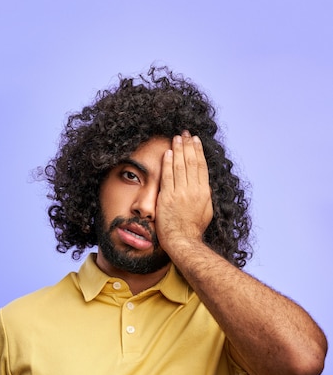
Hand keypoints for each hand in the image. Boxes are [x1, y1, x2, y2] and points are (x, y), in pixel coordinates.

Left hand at [156, 131, 212, 254]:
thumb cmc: (193, 229)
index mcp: (204, 192)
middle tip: (185, 133)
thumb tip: (203, 184)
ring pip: (180, 166)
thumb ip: (204, 195)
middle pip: (191, 162)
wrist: (183, 241)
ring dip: (178, 149)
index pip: (201, 166)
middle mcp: (194, 190)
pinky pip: (168, 176)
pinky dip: (168, 163)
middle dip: (188, 145)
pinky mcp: (168, 197)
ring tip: (176, 137)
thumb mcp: (206, 210)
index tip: (195, 140)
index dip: (198, 151)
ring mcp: (181, 193)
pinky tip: (168, 153)